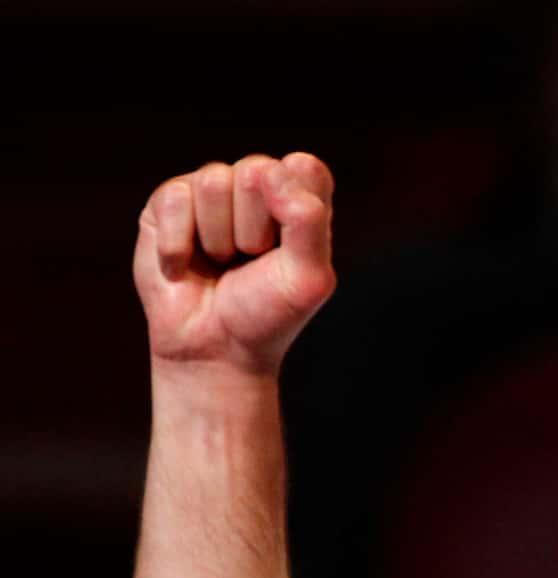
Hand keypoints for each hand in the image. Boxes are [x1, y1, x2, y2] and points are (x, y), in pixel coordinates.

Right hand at [133, 153, 335, 376]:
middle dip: (254, 230)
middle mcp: (256, 187)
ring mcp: (211, 192)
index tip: (288, 247)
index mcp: (300, 200)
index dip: (294, 207)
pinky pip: (175, 198)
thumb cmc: (268, 314)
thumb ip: (308, 221)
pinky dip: (181, 245)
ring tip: (221, 262)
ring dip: (218, 238)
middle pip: (257, 170)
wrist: (214, 348)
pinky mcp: (168, 202)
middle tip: (251, 261)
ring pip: (214, 181)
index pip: (305, 168)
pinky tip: (185, 268)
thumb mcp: (308, 278)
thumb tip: (270, 170)